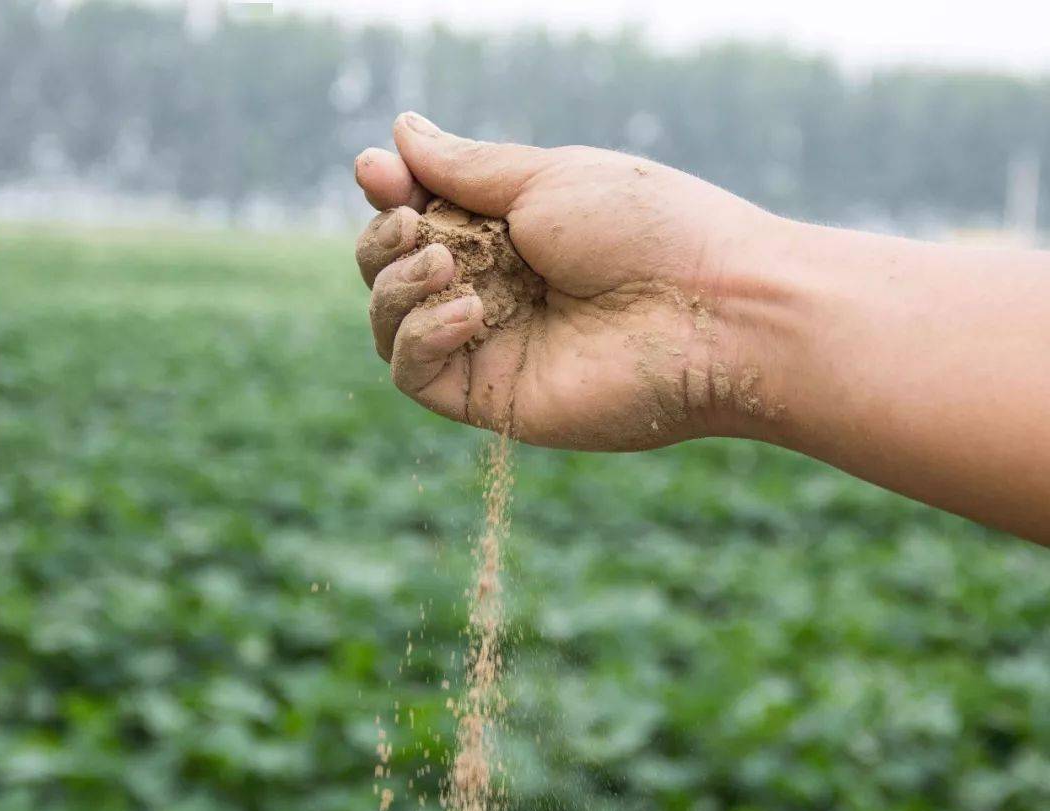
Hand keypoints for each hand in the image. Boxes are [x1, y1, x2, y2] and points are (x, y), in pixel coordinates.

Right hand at [354, 113, 791, 450]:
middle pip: (393, 268)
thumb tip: (400, 132)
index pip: (418, 213)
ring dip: (396, 284)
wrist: (714, 313)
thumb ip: (466, 168)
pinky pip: (413, 373)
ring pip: (390, 321)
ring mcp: (492, 344)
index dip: (388, 193)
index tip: (378, 172)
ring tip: (444, 263)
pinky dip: (419, 336)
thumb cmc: (644, 231)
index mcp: (509, 229)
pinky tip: (469, 311)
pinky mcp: (492, 397)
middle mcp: (495, 286)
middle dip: (384, 239)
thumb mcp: (546, 179)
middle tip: (414, 222)